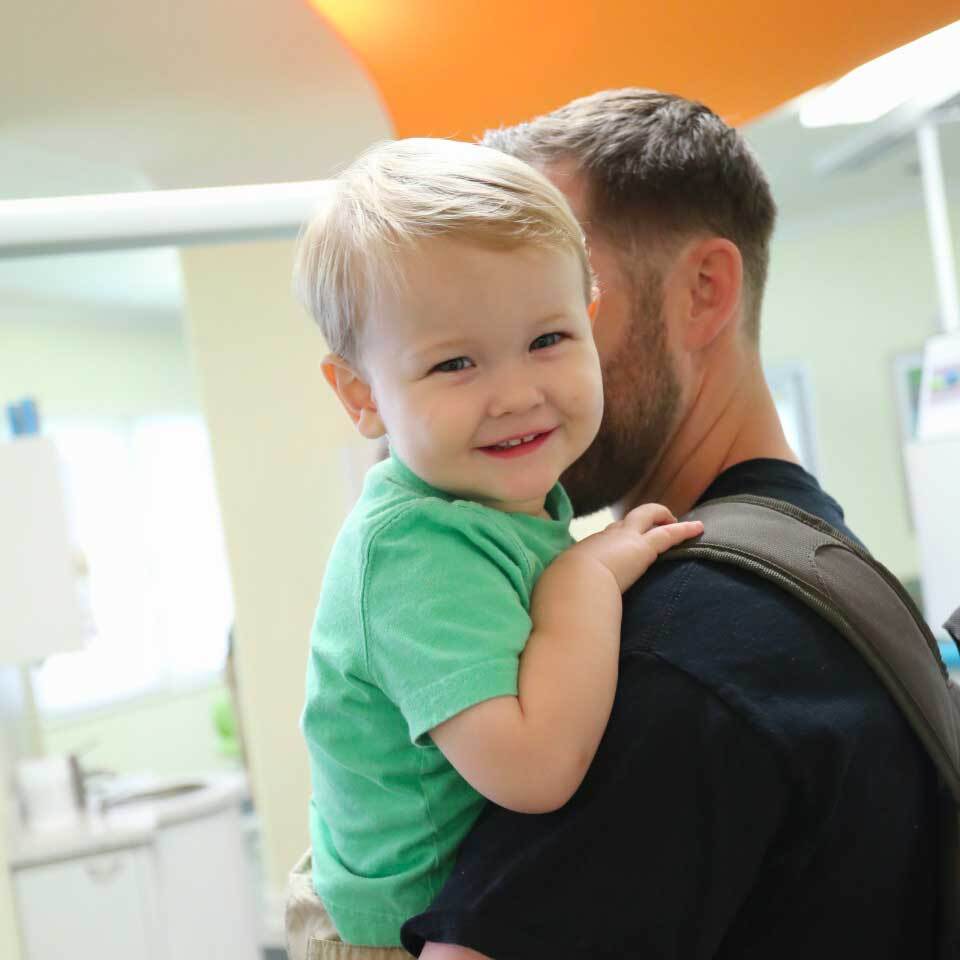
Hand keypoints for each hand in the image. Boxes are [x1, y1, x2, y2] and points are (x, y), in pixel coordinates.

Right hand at [566, 504, 703, 592]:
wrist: (573, 583)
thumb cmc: (561, 593)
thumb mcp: (558, 590)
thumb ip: (563, 594)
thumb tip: (557, 610)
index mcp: (583, 551)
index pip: (602, 538)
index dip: (614, 537)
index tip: (620, 542)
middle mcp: (603, 538)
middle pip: (624, 521)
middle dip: (638, 520)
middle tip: (652, 524)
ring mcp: (624, 539)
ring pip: (646, 517)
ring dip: (661, 517)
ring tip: (675, 521)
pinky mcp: (644, 548)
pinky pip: (668, 534)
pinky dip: (684, 530)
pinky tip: (699, 528)